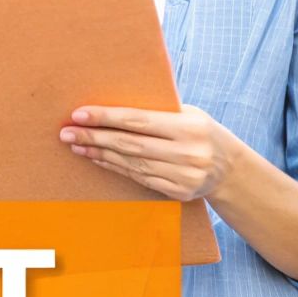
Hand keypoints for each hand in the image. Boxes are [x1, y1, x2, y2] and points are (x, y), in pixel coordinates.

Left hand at [59, 103, 239, 201]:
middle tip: (66, 132)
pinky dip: (114, 166)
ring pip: (131, 163)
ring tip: (76, 144)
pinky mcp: (177, 192)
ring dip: (99, 153)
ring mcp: (184, 176)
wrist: (232, 170)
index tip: (78, 114)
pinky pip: (138, 178)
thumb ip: (158, 111)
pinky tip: (96, 158)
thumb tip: (112, 104)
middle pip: (130, 144)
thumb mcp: (189, 114)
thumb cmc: (201, 132)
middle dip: (94, 137)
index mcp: (190, 127)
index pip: (139, 120)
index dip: (106, 117)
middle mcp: (188, 152)